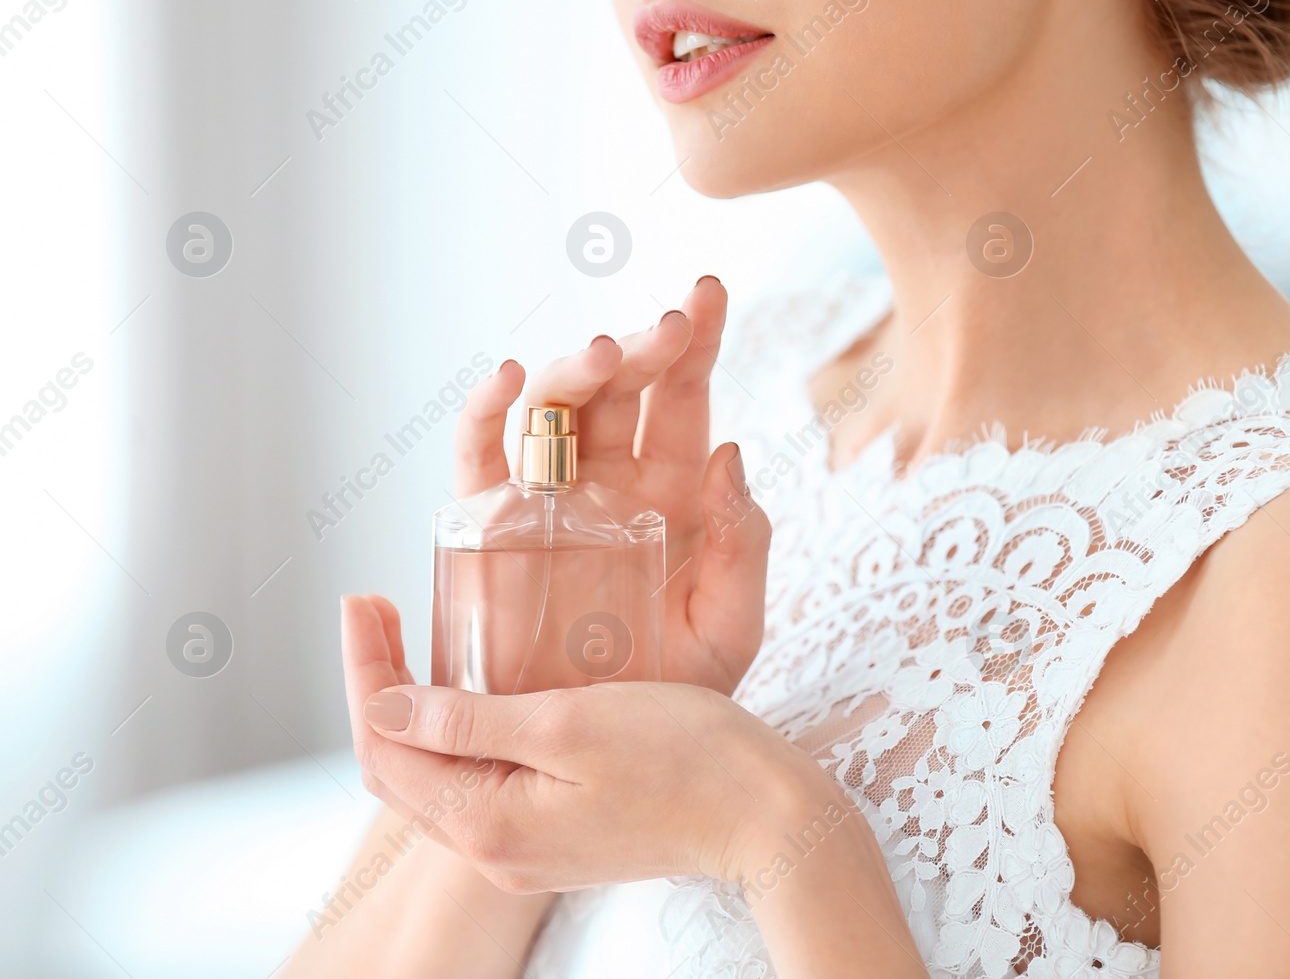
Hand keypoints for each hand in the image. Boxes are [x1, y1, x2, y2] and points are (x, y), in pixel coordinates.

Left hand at [343, 595, 835, 894]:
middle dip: (373, 687)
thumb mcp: (568, 722)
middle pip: (398, 769)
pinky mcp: (556, 836)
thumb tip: (385, 704)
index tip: (361, 601)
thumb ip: (469, 719)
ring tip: (405, 640)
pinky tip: (467, 689)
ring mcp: (525, 851)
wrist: (765, 818)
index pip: (384, 747)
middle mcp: (496, 851)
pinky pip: (479, 786)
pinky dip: (456, 734)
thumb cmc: (685, 759)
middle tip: (373, 612)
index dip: (362, 670)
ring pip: (435, 779)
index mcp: (490, 823)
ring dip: (410, 711)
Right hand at [453, 277, 768, 693]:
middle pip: (617, 390)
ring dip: (573, 371)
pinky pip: (479, 456)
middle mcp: (606, 482)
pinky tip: (510, 379)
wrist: (603, 763)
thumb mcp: (731, 629)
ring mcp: (545, 499)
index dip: (695, 342)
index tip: (708, 293)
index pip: (683, 399)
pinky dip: (486, 411)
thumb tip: (732, 453)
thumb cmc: (676, 696)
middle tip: (664, 330)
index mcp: (673, 492)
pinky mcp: (487, 527)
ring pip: (551, 409)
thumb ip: (743, 547)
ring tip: (602, 355)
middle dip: (641, 349)